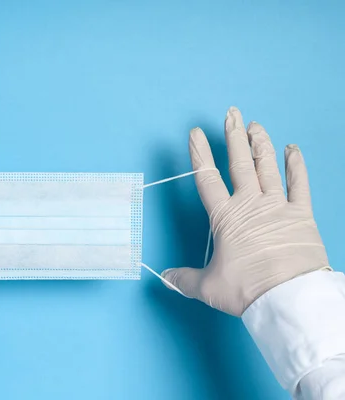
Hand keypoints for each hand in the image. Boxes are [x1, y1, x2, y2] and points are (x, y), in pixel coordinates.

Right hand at [162, 107, 328, 315]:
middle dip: (233, 137)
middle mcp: (250, 204)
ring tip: (255, 125)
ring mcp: (277, 206)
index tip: (196, 133)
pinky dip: (296, 165)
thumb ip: (185, 278)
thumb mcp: (209, 287)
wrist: (287, 297)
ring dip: (260, 144)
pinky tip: (292, 149)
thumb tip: (165, 277)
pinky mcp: (302, 214)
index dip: (200, 154)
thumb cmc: (246, 289)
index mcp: (225, 217)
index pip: (207, 178)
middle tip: (231, 114)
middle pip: (239, 163)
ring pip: (267, 167)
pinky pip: (300, 183)